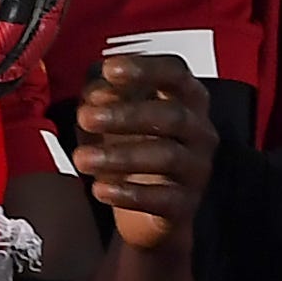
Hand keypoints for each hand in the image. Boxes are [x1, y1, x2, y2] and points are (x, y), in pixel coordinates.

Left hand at [72, 53, 215, 253]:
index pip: (176, 74)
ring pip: (168, 157)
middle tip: (85, 118)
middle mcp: (199, 131)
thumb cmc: (133, 150)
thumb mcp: (114, 119)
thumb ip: (105, 100)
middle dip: (126, 115)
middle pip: (172, 115)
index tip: (110, 69)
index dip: (145, 69)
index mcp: (186, 100)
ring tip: (81, 159)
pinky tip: (100, 190)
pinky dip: (129, 194)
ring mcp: (197, 169)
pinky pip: (164, 198)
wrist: (148, 212)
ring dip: (120, 156)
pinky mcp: (186, 204)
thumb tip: (97, 93)